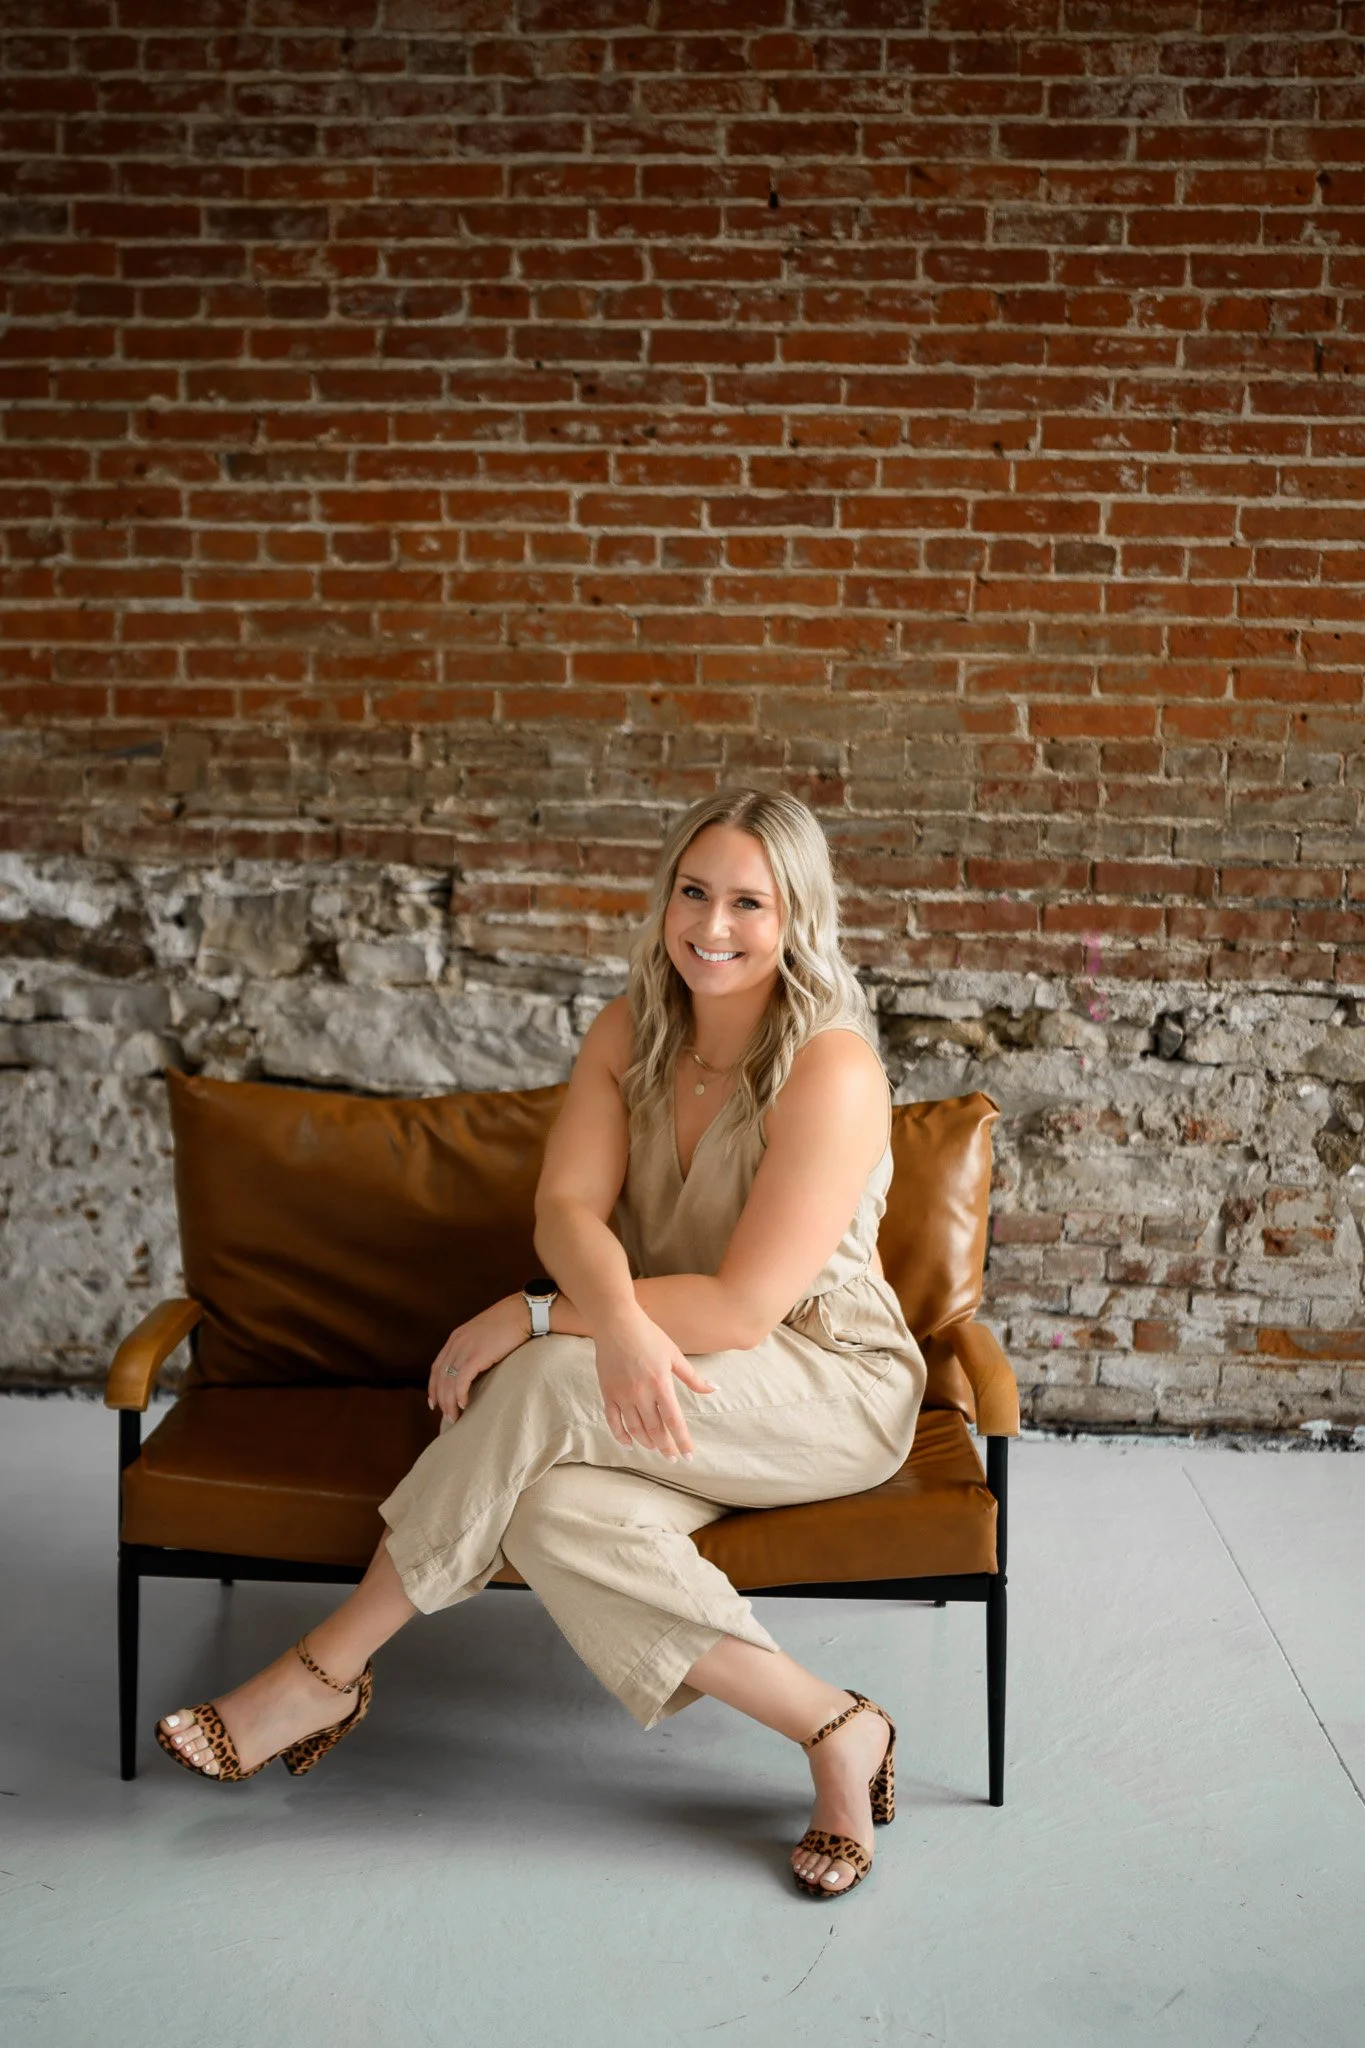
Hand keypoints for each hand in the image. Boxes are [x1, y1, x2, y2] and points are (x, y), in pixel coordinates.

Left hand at [428, 1294, 530, 1422]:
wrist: (523, 1312)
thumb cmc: (510, 1322)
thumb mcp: (485, 1333)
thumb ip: (476, 1346)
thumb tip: (478, 1365)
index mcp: (457, 1337)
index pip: (437, 1366)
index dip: (433, 1386)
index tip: (434, 1402)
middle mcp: (457, 1343)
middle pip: (440, 1377)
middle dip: (440, 1399)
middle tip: (446, 1416)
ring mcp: (465, 1349)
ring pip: (448, 1382)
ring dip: (449, 1402)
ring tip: (454, 1417)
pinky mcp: (476, 1356)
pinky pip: (461, 1381)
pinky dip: (460, 1395)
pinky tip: (464, 1405)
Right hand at [594, 1311, 715, 1459]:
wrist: (616, 1323)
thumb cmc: (648, 1336)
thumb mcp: (674, 1355)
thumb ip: (693, 1377)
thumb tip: (714, 1389)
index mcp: (661, 1384)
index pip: (674, 1421)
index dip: (682, 1441)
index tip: (689, 1456)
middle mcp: (641, 1394)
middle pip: (655, 1430)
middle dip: (666, 1447)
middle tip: (673, 1457)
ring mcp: (622, 1395)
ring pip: (635, 1429)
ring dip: (647, 1443)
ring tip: (656, 1448)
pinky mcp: (608, 1393)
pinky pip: (613, 1421)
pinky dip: (621, 1436)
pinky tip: (629, 1443)